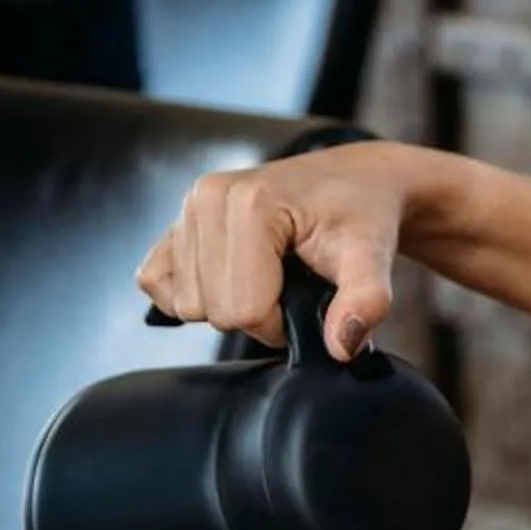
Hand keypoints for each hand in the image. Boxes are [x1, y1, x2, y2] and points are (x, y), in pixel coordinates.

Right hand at [136, 143, 407, 358]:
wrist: (354, 182)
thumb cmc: (362, 213)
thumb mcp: (373, 255)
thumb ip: (365, 301)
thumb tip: (342, 347)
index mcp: (251, 203)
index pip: (243, 309)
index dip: (281, 322)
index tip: (307, 296)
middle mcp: (208, 198)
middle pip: (211, 310)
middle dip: (257, 315)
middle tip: (292, 285)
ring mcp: (185, 209)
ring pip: (185, 304)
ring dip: (230, 304)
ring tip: (269, 274)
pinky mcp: (174, 224)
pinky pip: (157, 282)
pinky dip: (193, 294)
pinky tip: (232, 277)